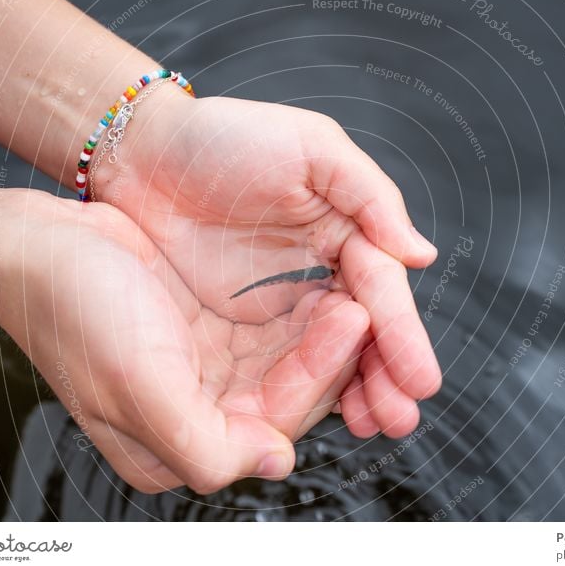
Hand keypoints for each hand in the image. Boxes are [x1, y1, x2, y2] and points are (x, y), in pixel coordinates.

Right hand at [0, 190, 370, 493]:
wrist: (36, 247)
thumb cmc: (74, 311)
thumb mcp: (137, 386)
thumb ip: (206, 445)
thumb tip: (276, 462)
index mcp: (176, 443)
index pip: (272, 425)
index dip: (318, 377)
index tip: (353, 323)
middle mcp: (196, 414)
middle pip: (286, 397)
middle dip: (328, 357)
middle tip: (364, 307)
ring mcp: (204, 372)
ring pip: (285, 364)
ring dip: (320, 335)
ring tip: (353, 296)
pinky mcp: (207, 335)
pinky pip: (270, 335)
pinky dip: (298, 318)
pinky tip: (323, 292)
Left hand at [93, 90, 442, 437]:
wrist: (143, 154)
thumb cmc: (226, 138)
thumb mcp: (310, 148)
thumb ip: (370, 197)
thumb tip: (421, 255)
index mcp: (344, 228)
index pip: (380, 289)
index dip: (401, 335)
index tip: (421, 380)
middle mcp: (320, 270)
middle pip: (363, 331)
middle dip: (385, 376)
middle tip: (400, 420)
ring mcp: (281, 300)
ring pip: (327, 354)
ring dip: (352, 392)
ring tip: (371, 427)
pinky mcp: (241, 323)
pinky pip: (278, 362)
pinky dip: (302, 390)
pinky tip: (321, 415)